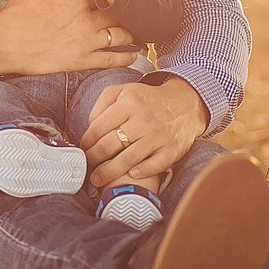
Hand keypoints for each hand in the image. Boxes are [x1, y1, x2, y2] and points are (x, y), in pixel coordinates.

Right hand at [0, 0, 135, 76]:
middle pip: (116, 13)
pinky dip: (126, 56)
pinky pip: (111, 60)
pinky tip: (134, 54)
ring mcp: (86, 43)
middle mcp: (86, 21)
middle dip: (125, 10)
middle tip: (132, 10)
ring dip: (130, 32)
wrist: (5, 43)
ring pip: (119, 36)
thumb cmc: (17, 12)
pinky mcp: (82, 61)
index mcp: (75, 1)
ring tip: (137, 30)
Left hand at [81, 77, 205, 188]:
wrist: (186, 104)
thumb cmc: (149, 100)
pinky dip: (141, 172)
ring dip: (108, 172)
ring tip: (97, 179)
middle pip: (110, 145)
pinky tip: (130, 176)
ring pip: (127, 159)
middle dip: (93, 158)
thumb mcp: (124, 90)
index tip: (82, 149)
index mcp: (130, 103)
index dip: (86, 141)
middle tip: (86, 166)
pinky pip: (153, 165)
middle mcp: (144, 120)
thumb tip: (90, 124)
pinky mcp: (171, 150)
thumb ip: (103, 102)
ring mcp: (158, 136)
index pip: (99, 127)